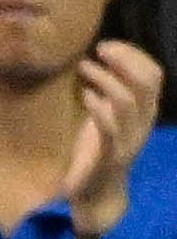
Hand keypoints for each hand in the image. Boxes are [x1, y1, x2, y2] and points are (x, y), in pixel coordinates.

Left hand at [68, 39, 160, 238]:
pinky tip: (85, 94)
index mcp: (146, 112)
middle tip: (99, 49)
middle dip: (125, 60)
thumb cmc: (96, 150)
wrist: (95, 193)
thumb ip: (109, 91)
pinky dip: (98, 107)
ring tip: (84, 67)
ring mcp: (129, 139)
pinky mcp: (110, 155)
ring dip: (105, 79)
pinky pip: (110, 127)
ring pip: (129, 101)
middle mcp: (143, 124)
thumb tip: (101, 59)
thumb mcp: (106, 115)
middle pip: (147, 83)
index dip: (134, 55)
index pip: (154, 75)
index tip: (108, 44)